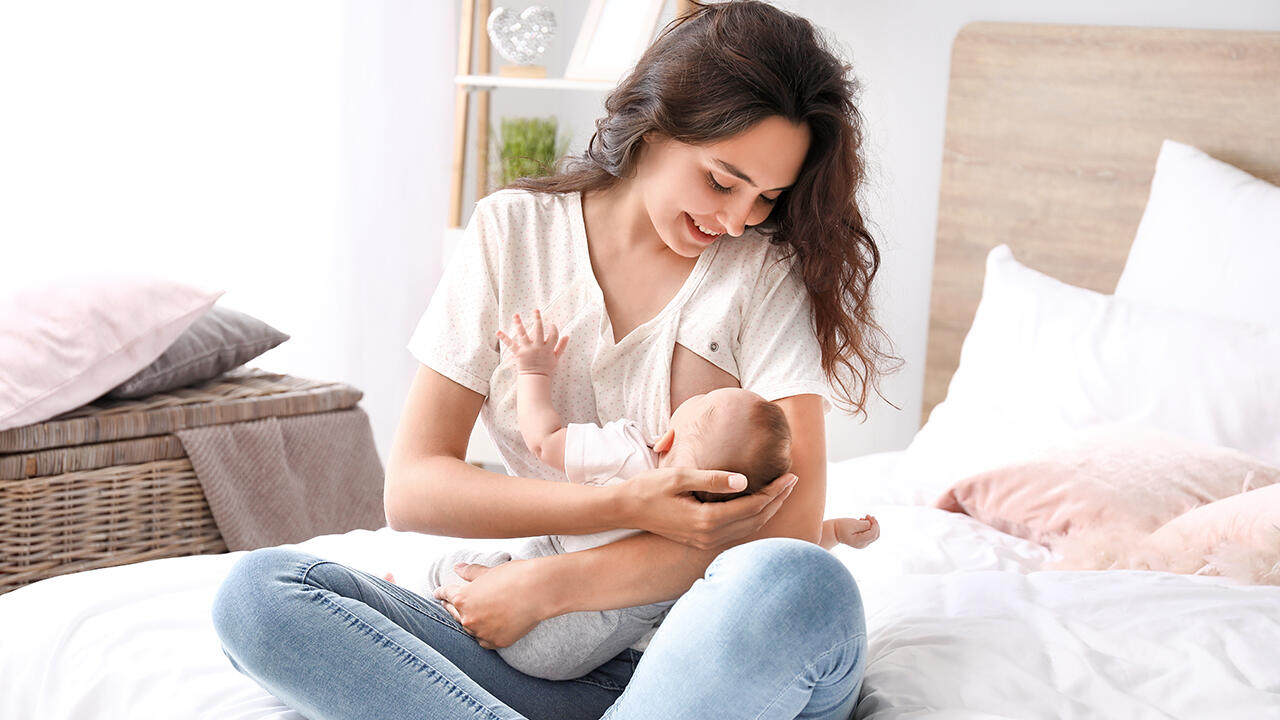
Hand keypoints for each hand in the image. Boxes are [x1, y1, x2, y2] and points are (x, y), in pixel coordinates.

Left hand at [433, 559, 551, 649]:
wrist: (538, 591)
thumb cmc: (514, 576)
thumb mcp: (489, 571)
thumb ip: (470, 572)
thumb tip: (457, 568)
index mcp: (462, 598)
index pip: (446, 594)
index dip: (440, 593)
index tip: (437, 593)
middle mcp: (468, 618)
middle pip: (455, 614)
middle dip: (451, 608)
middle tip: (448, 605)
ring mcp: (481, 632)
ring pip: (470, 629)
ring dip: (469, 623)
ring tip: (470, 617)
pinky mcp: (496, 642)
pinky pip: (485, 640)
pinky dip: (484, 634)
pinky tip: (485, 630)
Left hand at [496, 309, 567, 375]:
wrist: (535, 378)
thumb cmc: (546, 368)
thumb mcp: (556, 357)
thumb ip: (561, 346)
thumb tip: (567, 336)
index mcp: (548, 348)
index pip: (553, 335)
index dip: (554, 329)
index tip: (552, 325)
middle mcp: (538, 347)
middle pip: (539, 330)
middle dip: (537, 319)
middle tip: (536, 310)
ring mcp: (527, 349)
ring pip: (523, 334)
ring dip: (519, 324)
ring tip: (515, 315)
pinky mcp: (518, 353)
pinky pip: (511, 344)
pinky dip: (504, 338)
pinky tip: (498, 332)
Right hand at [614, 468, 798, 549]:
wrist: (626, 509)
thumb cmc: (650, 488)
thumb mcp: (680, 476)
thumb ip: (712, 478)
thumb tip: (744, 479)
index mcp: (706, 520)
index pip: (752, 506)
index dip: (774, 491)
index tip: (789, 475)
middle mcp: (709, 536)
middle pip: (755, 520)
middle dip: (778, 500)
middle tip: (793, 481)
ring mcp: (705, 542)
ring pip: (748, 530)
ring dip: (768, 511)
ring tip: (782, 492)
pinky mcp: (701, 541)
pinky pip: (737, 533)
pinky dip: (753, 520)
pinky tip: (759, 507)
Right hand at [822, 515, 879, 549]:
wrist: (834, 532)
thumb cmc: (841, 526)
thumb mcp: (852, 523)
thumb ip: (863, 524)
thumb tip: (872, 524)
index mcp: (859, 541)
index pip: (873, 534)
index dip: (874, 524)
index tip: (868, 515)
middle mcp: (862, 544)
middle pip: (875, 535)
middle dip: (875, 524)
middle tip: (867, 515)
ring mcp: (863, 544)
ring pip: (874, 535)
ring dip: (872, 525)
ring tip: (864, 518)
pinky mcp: (863, 541)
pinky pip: (870, 534)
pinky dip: (869, 527)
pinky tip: (862, 522)